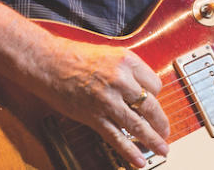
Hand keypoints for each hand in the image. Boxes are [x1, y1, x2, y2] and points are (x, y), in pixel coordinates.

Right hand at [30, 38, 168, 167]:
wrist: (47, 62)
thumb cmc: (75, 56)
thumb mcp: (110, 54)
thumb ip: (127, 71)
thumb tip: (141, 89)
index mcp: (128, 61)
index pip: (155, 84)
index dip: (154, 95)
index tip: (151, 102)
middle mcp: (121, 80)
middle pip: (151, 106)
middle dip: (161, 122)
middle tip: (166, 132)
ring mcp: (108, 100)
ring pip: (138, 124)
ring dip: (153, 139)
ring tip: (162, 148)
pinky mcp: (94, 116)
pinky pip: (116, 137)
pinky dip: (129, 151)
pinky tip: (139, 160)